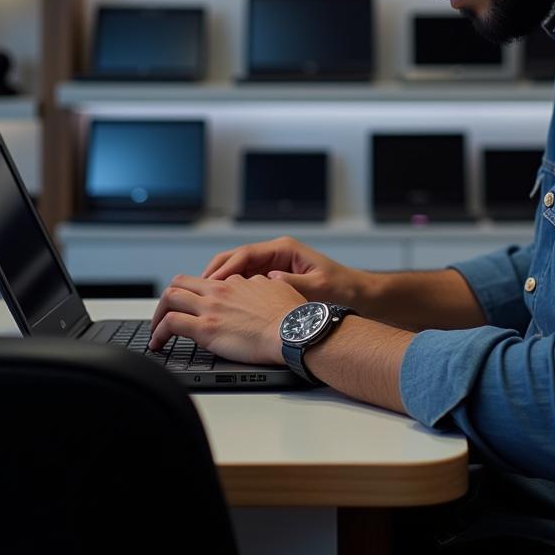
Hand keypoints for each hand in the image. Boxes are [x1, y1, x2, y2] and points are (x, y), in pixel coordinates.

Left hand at [148, 272, 305, 363]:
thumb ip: (264, 285)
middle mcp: (220, 290)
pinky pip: (170, 323)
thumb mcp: (279, 289)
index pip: (209, 283)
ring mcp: (210, 307)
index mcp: (237, 282)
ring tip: (156, 332)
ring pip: (170, 297)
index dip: (199, 296)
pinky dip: (158, 333)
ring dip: (158, 314)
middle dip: (170, 298)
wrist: (292, 331)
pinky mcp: (205, 328)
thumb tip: (263, 282)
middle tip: (166, 315)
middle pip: (181, 283)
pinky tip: (158, 343)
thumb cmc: (291, 316)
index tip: (197, 309)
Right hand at [202, 236, 367, 309]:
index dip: (226, 269)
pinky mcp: (274, 278)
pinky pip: (246, 282)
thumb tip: (268, 283)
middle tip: (196, 290)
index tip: (211, 283)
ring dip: (221, 283)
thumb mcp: (318, 288)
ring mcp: (273, 265)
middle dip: (215, 273)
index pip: (245, 254)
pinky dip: (232, 291)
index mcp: (284, 249)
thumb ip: (291, 284)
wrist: (358, 295)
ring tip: (202, 299)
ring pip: (238, 271)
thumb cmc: (341, 289)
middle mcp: (276, 254)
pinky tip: (222, 305)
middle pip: (236, 259)